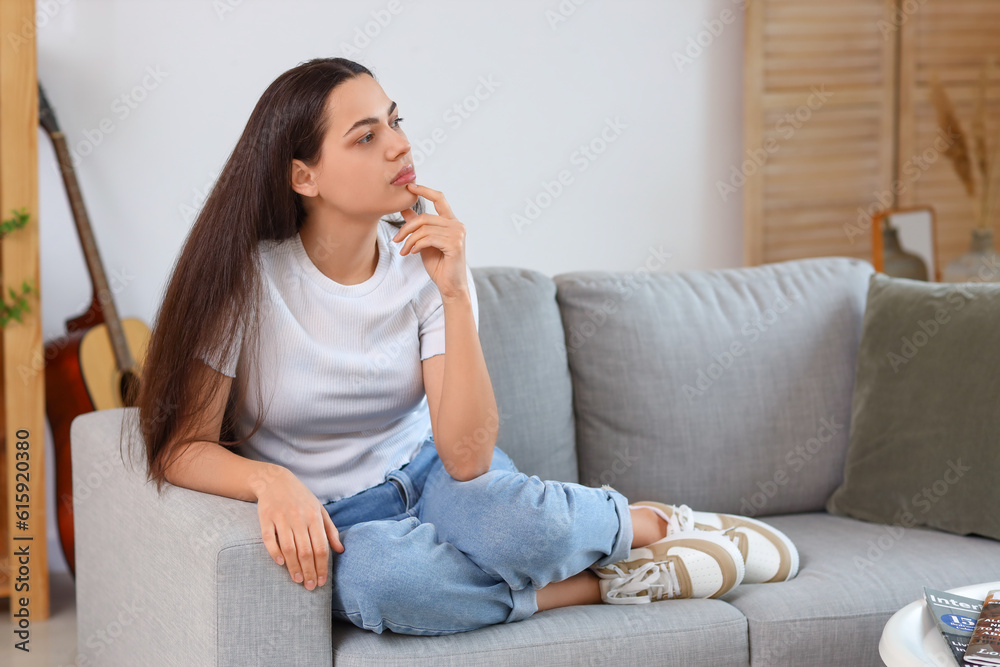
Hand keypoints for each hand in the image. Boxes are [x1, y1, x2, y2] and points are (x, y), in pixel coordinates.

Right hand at [255, 465, 343, 590]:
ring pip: (289, 547)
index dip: (322, 566)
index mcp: (314, 516)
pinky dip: (274, 552)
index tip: (321, 581)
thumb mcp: (319, 510)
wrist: (276, 480)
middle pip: (306, 550)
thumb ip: (330, 530)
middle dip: (309, 571)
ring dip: (293, 566)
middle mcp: (299, 517)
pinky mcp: (266, 518)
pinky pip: (269, 538)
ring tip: (297, 580)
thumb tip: (340, 550)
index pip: (321, 546)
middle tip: (310, 586)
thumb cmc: (301, 498)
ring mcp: (281, 518)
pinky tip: (280, 563)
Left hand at [393, 182, 469, 299]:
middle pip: (425, 217)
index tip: (410, 186)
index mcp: (451, 221)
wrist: (449, 285)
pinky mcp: (455, 244)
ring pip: (424, 229)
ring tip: (403, 250)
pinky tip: (412, 252)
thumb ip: (417, 224)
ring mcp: (457, 234)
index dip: (425, 191)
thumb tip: (404, 207)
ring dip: (409, 240)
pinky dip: (416, 245)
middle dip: (407, 228)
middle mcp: (457, 225)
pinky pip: (428, 239)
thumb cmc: (439, 264)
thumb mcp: (424, 241)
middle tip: (396, 240)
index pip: (439, 199)